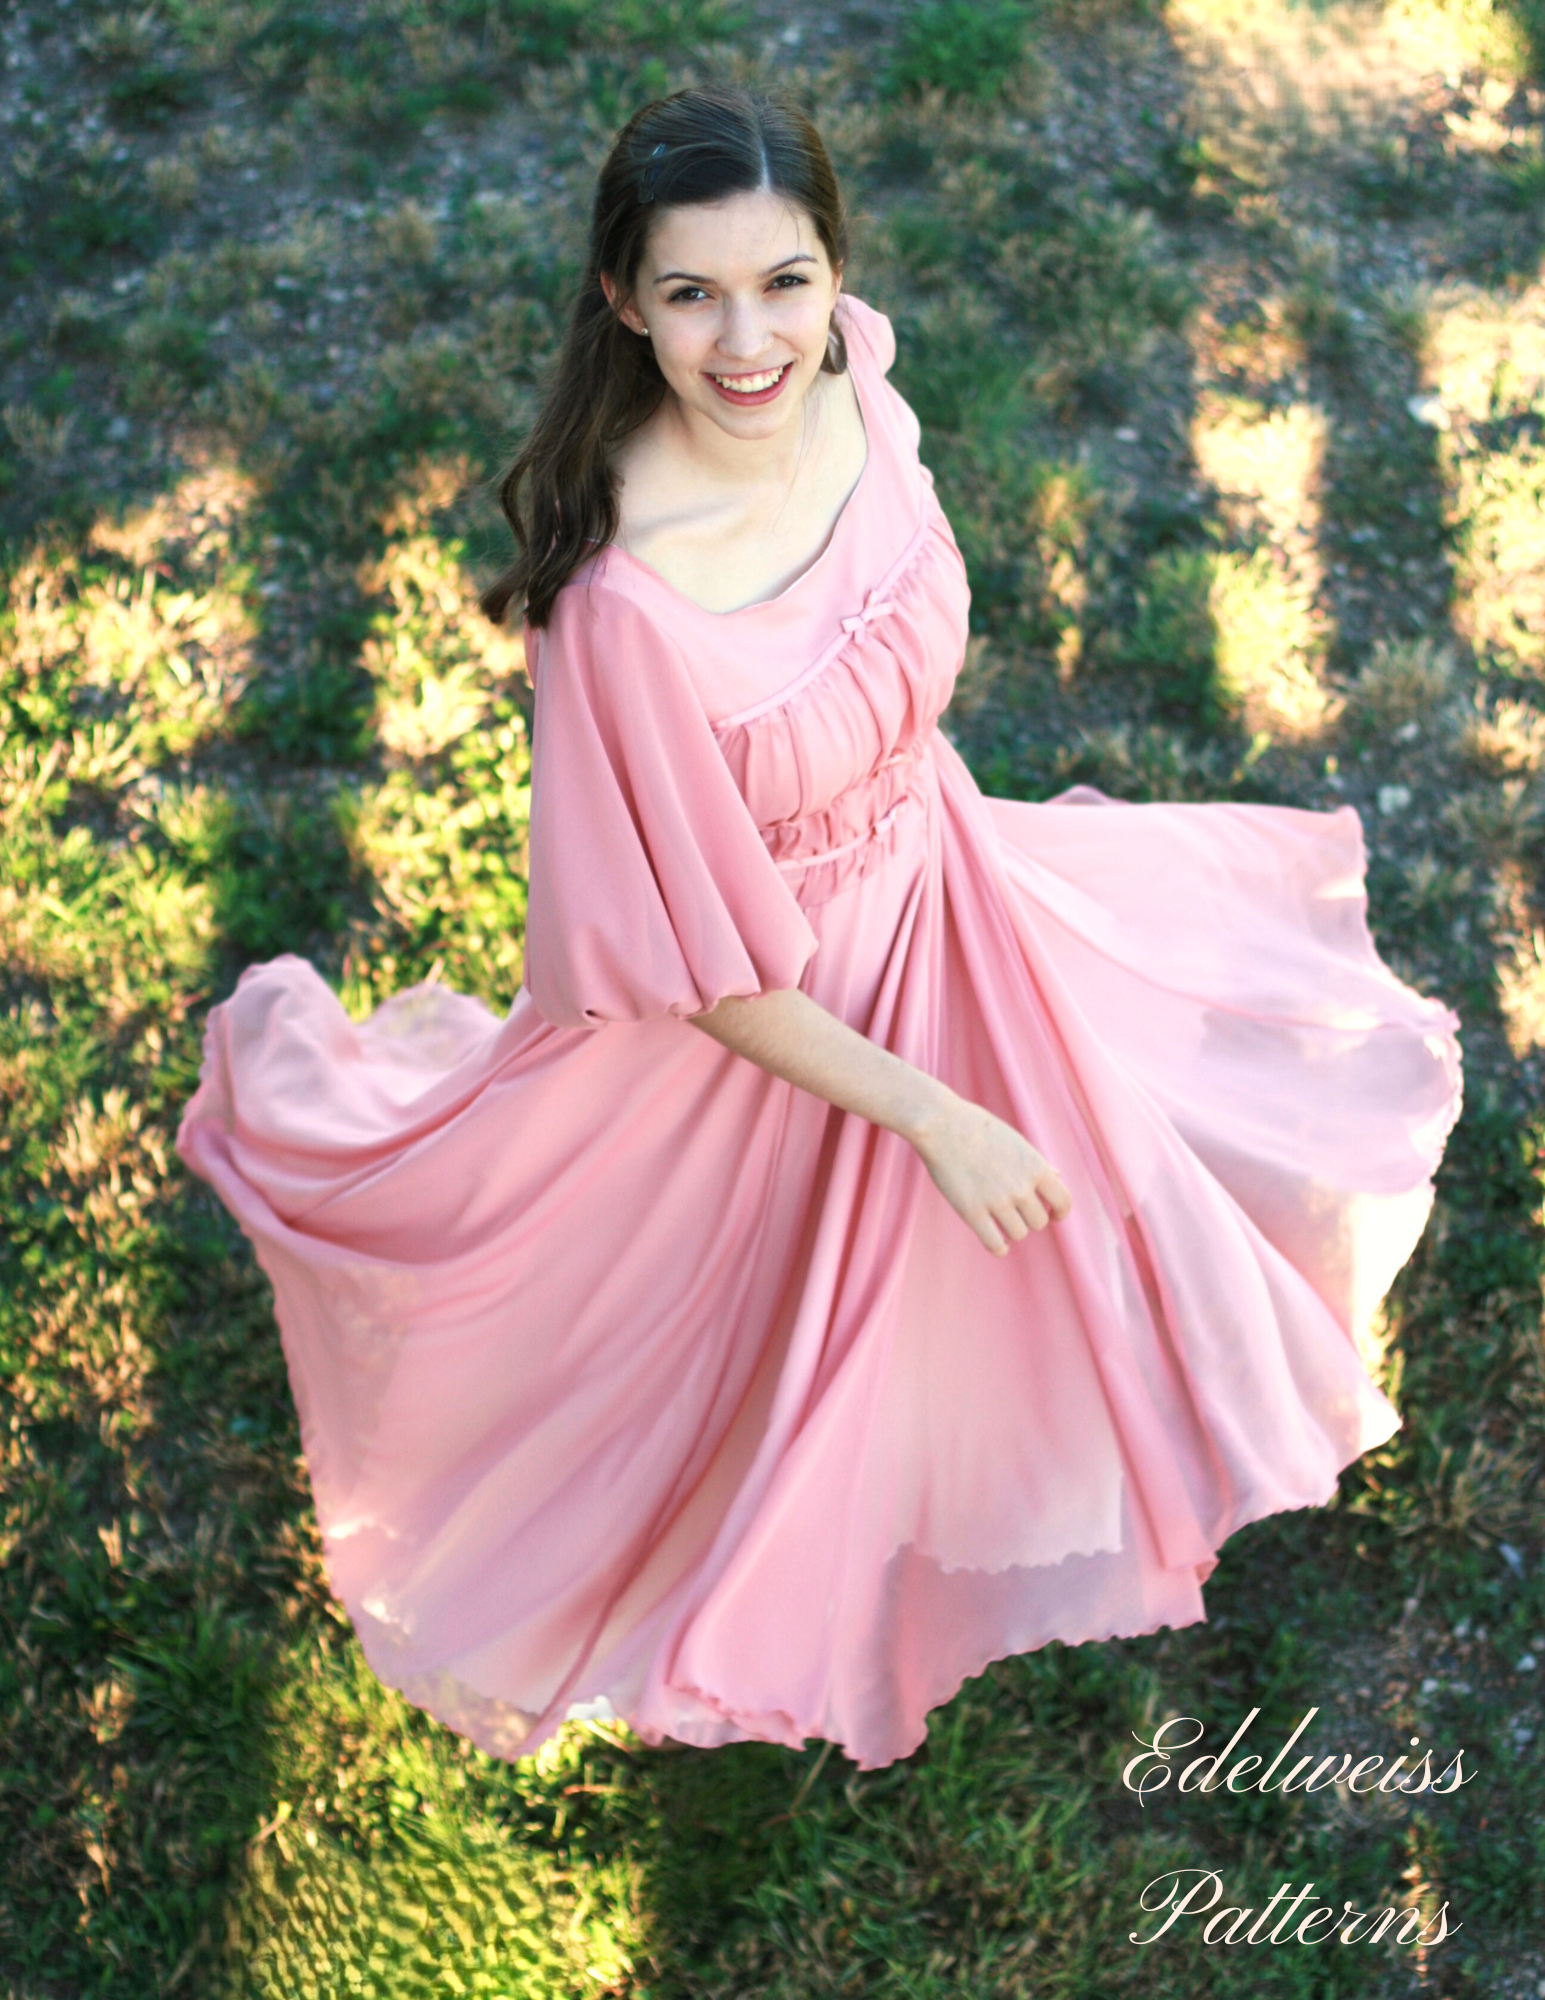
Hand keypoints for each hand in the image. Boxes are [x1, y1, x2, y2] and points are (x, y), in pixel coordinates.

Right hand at [910, 1091, 1072, 1255]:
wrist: (940, 1124)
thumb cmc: (976, 1127)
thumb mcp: (1014, 1140)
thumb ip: (1036, 1162)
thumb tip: (1057, 1176)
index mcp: (1035, 1166)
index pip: (1063, 1202)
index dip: (1060, 1213)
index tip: (1053, 1215)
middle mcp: (1021, 1186)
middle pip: (1039, 1222)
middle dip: (1029, 1218)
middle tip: (1015, 1211)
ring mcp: (997, 1201)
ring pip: (1018, 1233)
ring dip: (1012, 1230)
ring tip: (1000, 1219)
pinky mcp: (972, 1212)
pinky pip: (995, 1245)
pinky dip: (999, 1248)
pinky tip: (996, 1241)